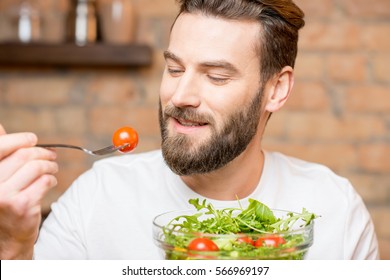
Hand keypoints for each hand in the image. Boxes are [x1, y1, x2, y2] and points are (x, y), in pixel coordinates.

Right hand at [0, 124, 57, 258]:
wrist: (6, 238)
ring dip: (51, 165)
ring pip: (37, 167)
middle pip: (24, 155)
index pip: (2, 146)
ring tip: (53, 168)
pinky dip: (51, 179)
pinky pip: (45, 181)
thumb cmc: (3, 201)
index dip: (21, 139)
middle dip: (42, 152)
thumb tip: (0, 127)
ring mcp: (4, 195)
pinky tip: (50, 182)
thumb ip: (0, 154)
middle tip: (51, 155)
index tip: (33, 139)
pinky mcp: (22, 205)